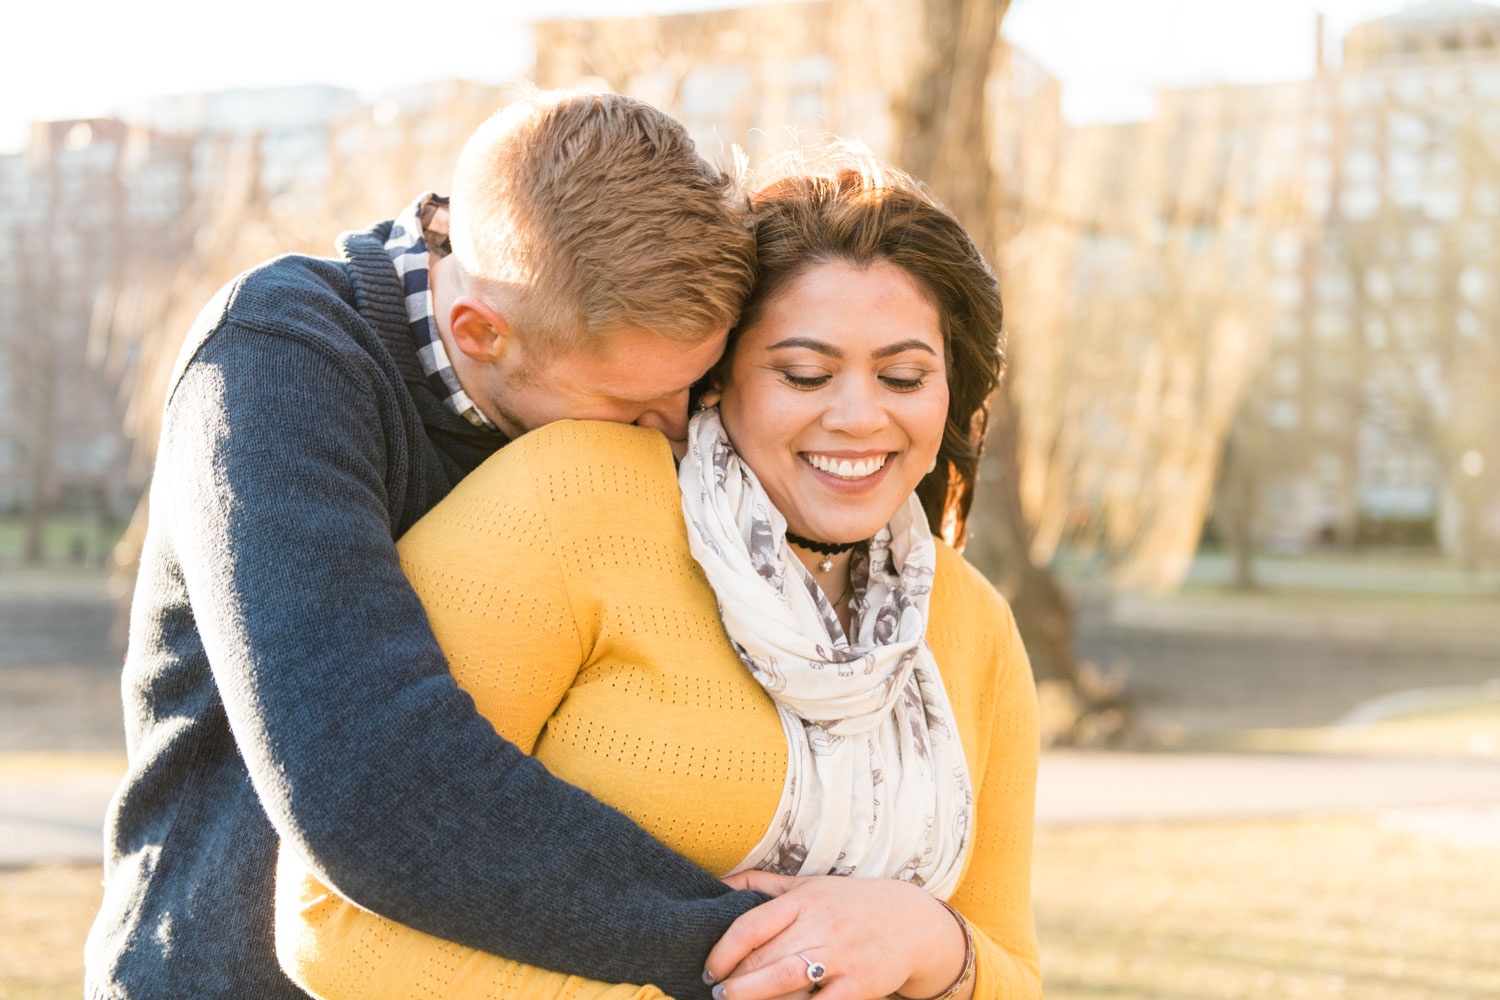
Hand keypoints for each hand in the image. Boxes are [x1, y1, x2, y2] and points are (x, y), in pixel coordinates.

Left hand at [703, 871, 966, 999]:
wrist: (913, 922)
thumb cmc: (851, 903)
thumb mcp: (809, 884)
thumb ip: (762, 884)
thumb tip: (716, 884)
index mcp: (804, 900)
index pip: (750, 926)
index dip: (722, 952)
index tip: (709, 969)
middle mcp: (821, 926)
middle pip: (763, 960)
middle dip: (734, 983)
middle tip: (718, 993)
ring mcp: (841, 957)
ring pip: (785, 983)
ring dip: (753, 997)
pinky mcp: (860, 985)